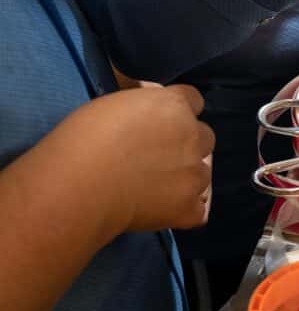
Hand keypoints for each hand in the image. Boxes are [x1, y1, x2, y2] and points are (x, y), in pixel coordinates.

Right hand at [66, 84, 214, 234]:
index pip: (194, 100)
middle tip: (157, 156)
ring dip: (185, 178)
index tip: (162, 122)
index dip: (178, 112)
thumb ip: (143, 108)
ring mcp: (194, 174)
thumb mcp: (115, 104)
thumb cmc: (85, 140)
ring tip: (153, 186)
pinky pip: (197, 209)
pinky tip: (160, 209)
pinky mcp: (189, 208)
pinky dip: (182, 210)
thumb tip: (145, 116)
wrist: (81, 186)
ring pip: (202, 174)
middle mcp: (193, 137)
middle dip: (187, 145)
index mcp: (175, 105)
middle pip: (204, 137)